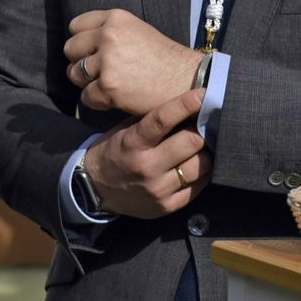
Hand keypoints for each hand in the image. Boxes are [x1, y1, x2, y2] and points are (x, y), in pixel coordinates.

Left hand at [65, 9, 202, 116]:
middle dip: (80, 63)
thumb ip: (110, 33)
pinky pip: (86, 97)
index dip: (82, 42)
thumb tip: (79, 44)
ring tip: (109, 85)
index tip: (92, 53)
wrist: (188, 81)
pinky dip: (98, 102)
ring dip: (88, 83)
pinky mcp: (108, 86)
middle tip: (99, 73)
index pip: (76, 26)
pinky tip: (115, 99)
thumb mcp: (137, 32)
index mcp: (116, 18)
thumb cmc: (164, 60)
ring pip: (74, 74)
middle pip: (70, 49)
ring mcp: (107, 61)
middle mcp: (109, 35)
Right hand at [83, 88, 211, 218]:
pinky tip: (197, 165)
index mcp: (133, 142)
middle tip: (205, 124)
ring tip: (203, 146)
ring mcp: (159, 190)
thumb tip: (186, 105)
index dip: (185, 104)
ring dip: (205, 153)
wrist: (95, 189)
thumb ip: (152, 120)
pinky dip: (202, 174)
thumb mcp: (126, 131)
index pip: (162, 120)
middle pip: (191, 143)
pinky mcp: (167, 206)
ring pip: (201, 166)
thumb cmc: (115, 151)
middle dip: (202, 130)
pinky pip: (198, 187)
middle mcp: (147, 166)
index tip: (202, 94)